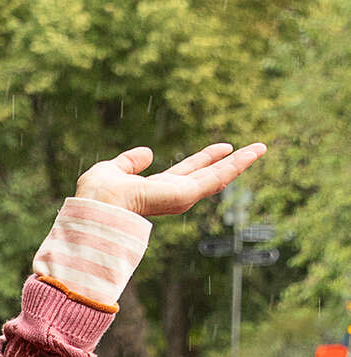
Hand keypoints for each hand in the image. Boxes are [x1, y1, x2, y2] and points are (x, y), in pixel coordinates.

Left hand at [74, 141, 266, 218]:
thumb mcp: (112, 170)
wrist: (96, 208)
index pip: (186, 172)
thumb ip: (129, 162)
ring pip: (217, 178)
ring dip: (240, 163)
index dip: (204, 159)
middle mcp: (170, 195)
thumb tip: (148, 152)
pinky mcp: (186, 196)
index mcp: (155, 189)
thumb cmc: (95, 196)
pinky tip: (254, 152)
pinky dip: (236, 165)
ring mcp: (180, 197)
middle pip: (207, 176)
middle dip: (229, 163)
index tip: (222, 148)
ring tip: (261, 148)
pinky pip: (216, 178)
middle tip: (253, 150)